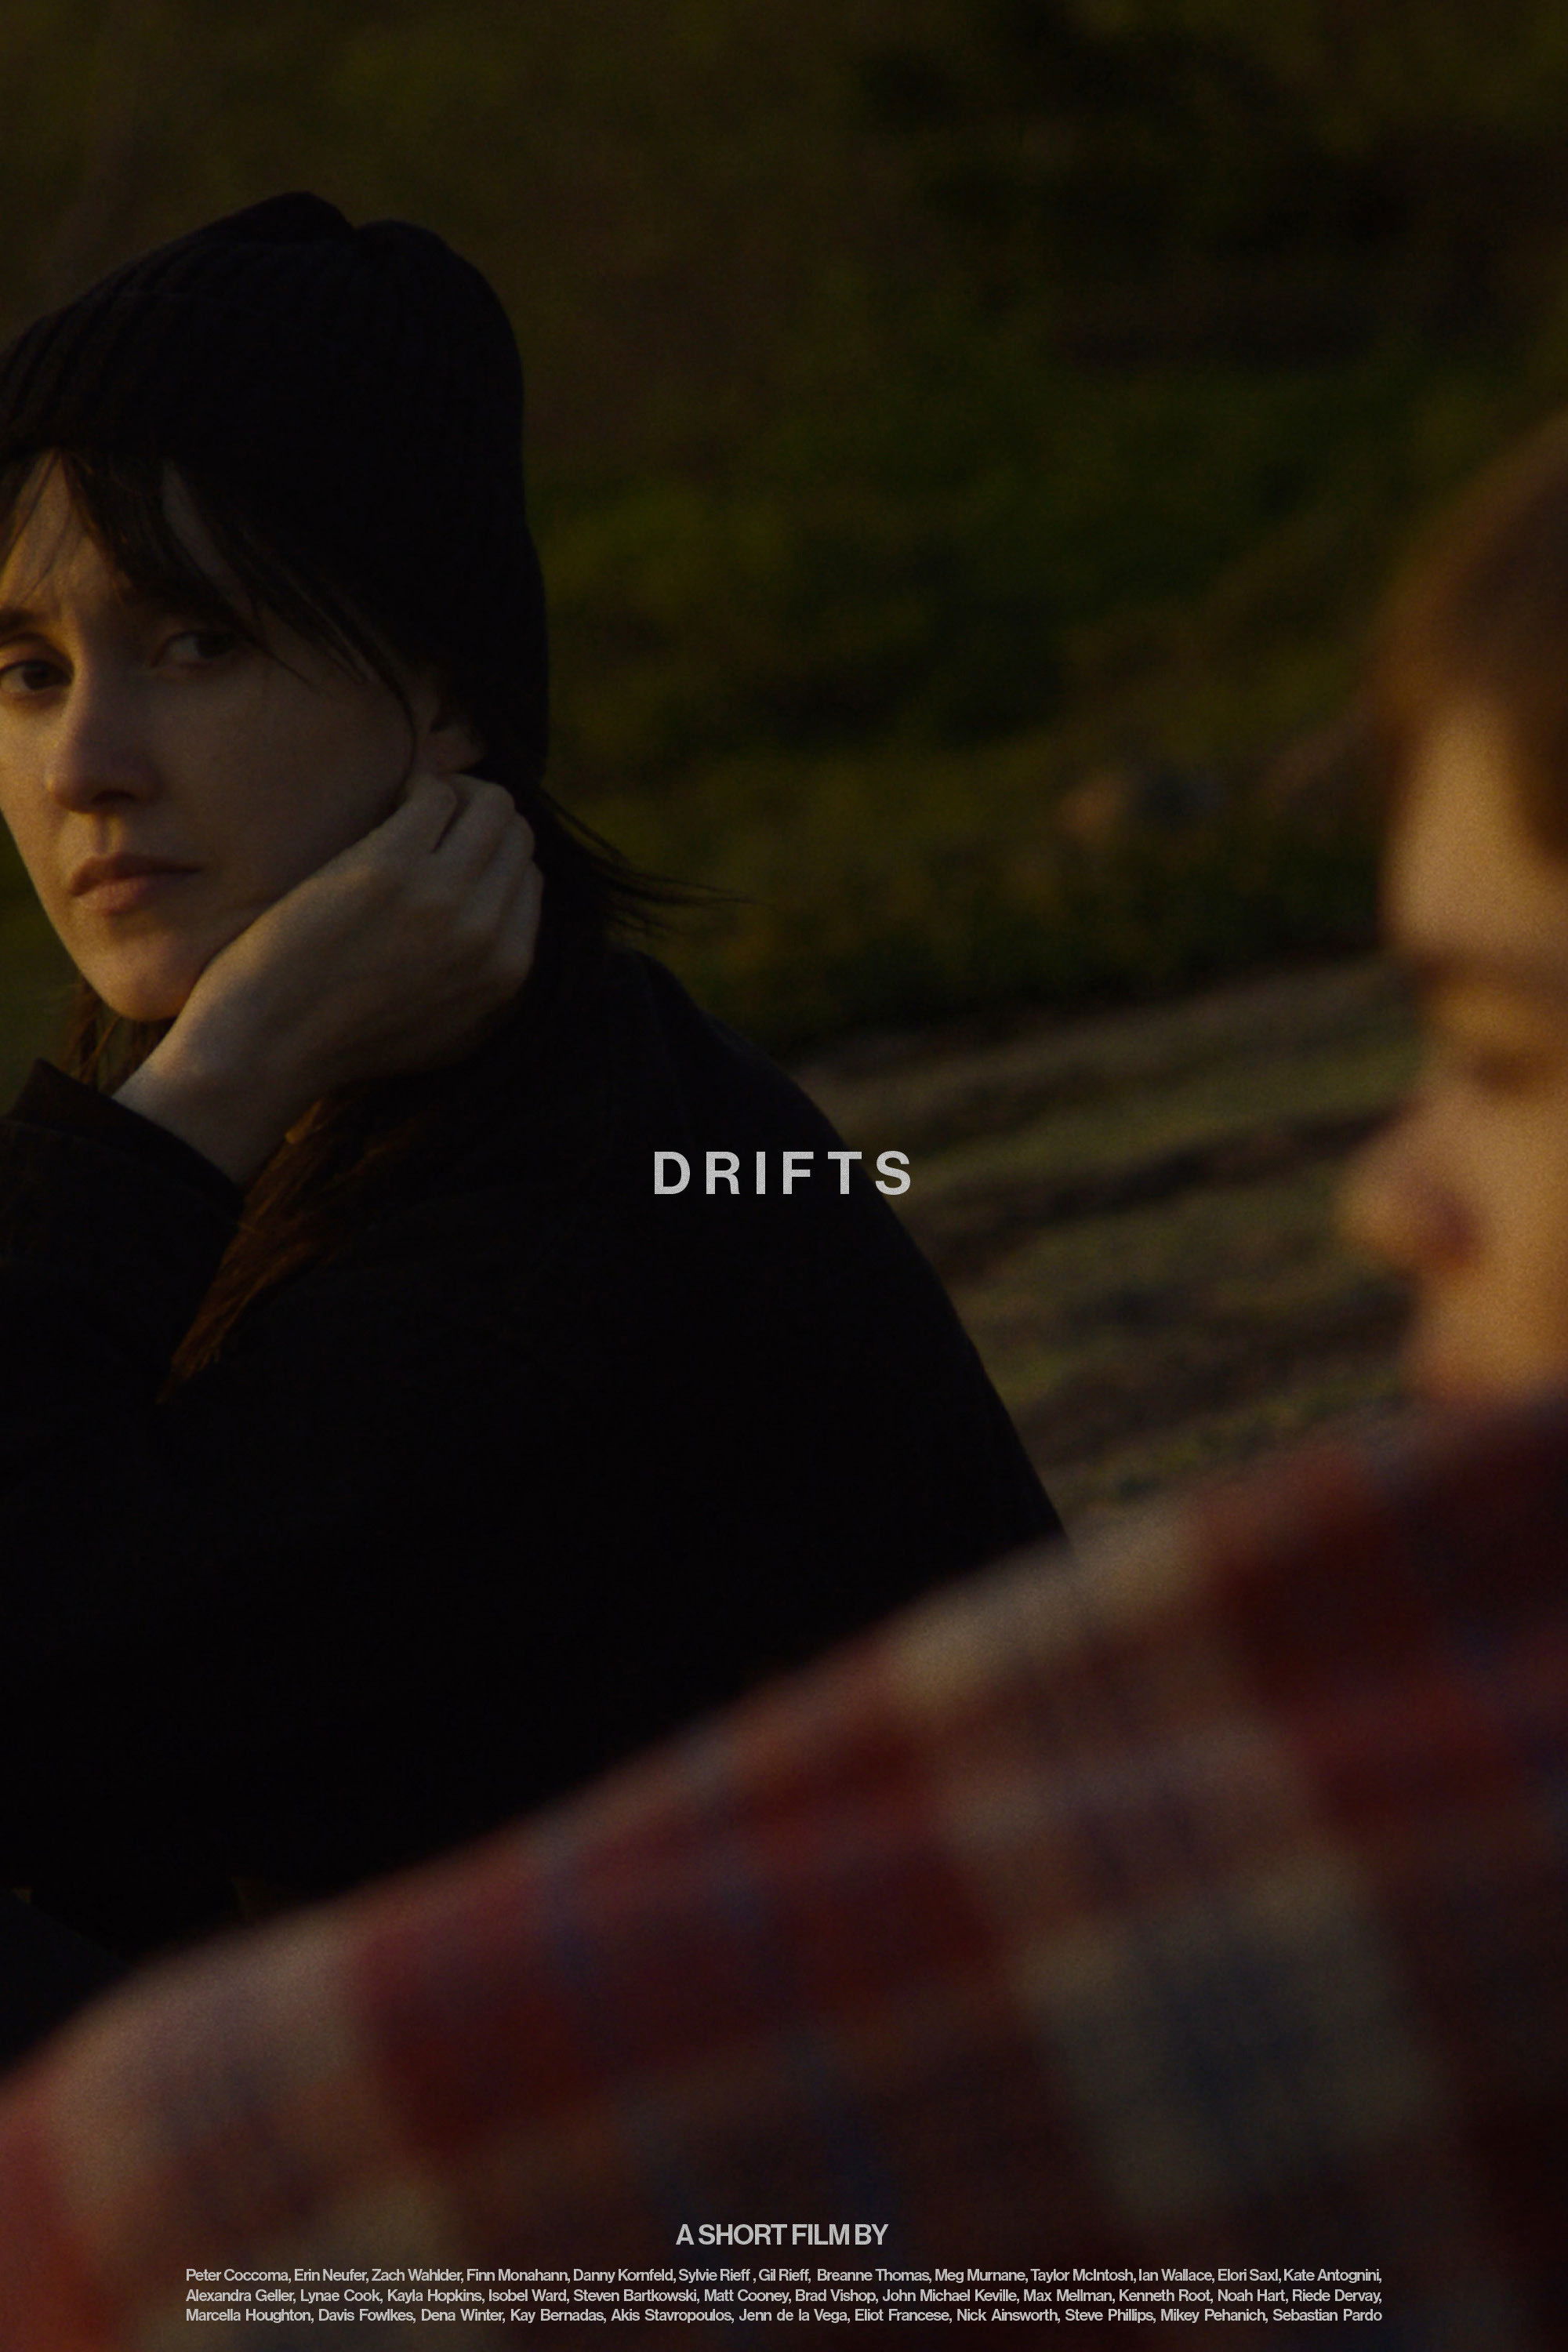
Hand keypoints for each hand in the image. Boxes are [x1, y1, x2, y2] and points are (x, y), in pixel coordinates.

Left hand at [114, 774, 542, 1183]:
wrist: (271, 1047)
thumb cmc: (344, 1041)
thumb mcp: (450, 1034)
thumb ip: (489, 986)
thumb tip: (506, 929)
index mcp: (509, 974)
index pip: (530, 881)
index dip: (494, 858)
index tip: (455, 854)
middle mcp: (489, 934)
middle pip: (515, 837)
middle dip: (479, 819)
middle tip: (433, 822)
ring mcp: (445, 897)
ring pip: (491, 806)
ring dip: (456, 794)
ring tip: (413, 808)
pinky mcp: (392, 867)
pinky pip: (435, 794)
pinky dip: (417, 787)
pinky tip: (387, 807)